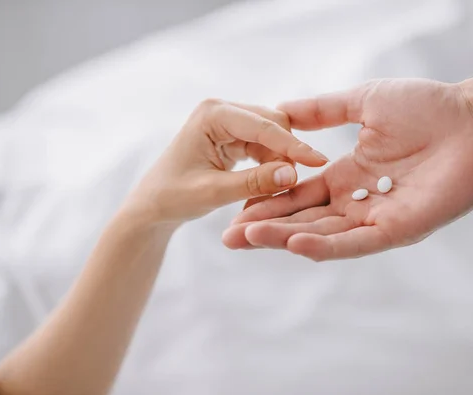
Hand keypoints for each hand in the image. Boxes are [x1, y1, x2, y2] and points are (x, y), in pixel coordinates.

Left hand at [122, 99, 327, 224]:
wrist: (152, 206)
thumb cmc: (172, 197)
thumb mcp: (213, 192)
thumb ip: (254, 182)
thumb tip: (293, 174)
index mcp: (213, 114)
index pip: (264, 125)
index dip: (294, 145)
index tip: (319, 162)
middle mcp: (222, 111)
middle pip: (273, 124)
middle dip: (286, 154)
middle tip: (293, 186)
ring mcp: (228, 122)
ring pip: (272, 137)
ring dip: (278, 163)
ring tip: (275, 193)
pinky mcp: (233, 136)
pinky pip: (264, 148)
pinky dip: (269, 167)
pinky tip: (267, 188)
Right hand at [222, 79, 472, 260]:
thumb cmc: (428, 107)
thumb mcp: (363, 102)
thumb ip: (322, 110)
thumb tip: (281, 106)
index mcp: (348, 174)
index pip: (299, 194)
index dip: (268, 201)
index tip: (235, 208)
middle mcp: (358, 201)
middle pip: (304, 219)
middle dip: (266, 228)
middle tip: (229, 237)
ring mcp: (377, 217)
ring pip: (324, 234)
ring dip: (286, 238)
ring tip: (248, 238)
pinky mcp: (400, 228)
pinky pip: (357, 241)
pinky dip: (326, 246)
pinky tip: (295, 244)